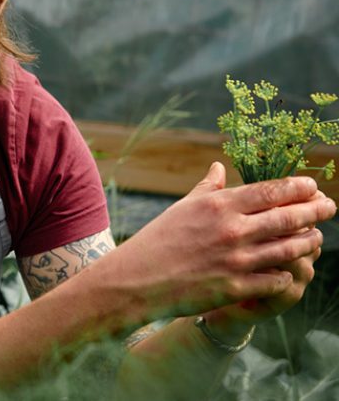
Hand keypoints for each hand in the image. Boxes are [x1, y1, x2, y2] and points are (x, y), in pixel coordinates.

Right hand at [107, 162, 335, 320]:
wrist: (137, 280)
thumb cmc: (158, 240)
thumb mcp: (182, 208)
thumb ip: (207, 187)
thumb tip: (220, 166)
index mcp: (218, 205)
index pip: (269, 191)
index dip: (297, 188)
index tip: (312, 187)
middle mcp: (232, 230)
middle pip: (288, 218)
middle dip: (315, 211)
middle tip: (330, 207)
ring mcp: (236, 261)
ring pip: (289, 249)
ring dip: (308, 242)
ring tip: (315, 237)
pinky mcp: (236, 288)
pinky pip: (276, 280)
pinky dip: (287, 274)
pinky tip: (289, 269)